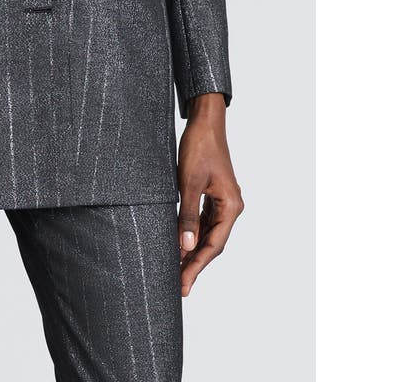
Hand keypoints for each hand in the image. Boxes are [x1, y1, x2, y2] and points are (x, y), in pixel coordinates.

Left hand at [176, 92, 242, 296]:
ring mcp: (223, 201)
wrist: (205, 121)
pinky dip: (193, 234)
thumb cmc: (199, 147)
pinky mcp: (213, 194)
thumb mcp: (188, 182)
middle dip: (194, 264)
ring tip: (176, 270)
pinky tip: (180, 244)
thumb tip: (185, 246)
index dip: (196, 267)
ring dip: (193, 251)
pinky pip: (204, 221)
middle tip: (177, 285)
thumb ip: (187, 215)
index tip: (182, 285)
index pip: (214, 245)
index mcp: (231, 205)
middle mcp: (231, 206)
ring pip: (208, 234)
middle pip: (213, 243)